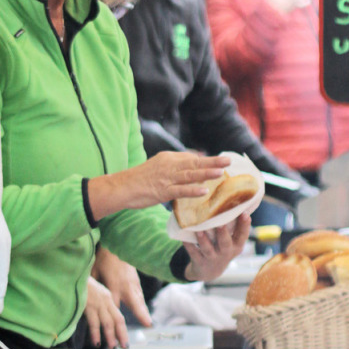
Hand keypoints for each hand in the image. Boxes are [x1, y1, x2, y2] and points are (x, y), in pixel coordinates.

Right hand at [84, 277, 128, 348]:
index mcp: (107, 297)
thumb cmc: (80, 283)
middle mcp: (106, 300)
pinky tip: (97, 342)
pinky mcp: (88, 305)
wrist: (73, 272)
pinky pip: (93, 322)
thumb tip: (97, 318)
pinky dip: (96, 333)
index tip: (123, 339)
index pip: (118, 316)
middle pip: (118, 320)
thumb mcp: (93, 292)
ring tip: (113, 348)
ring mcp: (97, 303)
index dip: (122, 329)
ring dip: (111, 337)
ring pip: (108, 323)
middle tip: (124, 346)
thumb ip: (97, 304)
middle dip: (122, 334)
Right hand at [88, 152, 229, 220]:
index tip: (220, 161)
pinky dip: (192, 190)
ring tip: (220, 173)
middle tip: (228, 161)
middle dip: (212, 162)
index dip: (205, 160)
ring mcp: (165, 178)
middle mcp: (168, 165)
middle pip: (194, 162)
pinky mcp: (161, 191)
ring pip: (189, 174)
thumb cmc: (139, 180)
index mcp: (168, 158)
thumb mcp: (157, 168)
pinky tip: (204, 191)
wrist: (121, 187)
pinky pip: (180, 190)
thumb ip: (172, 168)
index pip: (190, 157)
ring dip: (206, 173)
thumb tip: (190, 170)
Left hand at [92, 247, 150, 327]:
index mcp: (113, 284)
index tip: (112, 327)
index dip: (113, 315)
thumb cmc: (103, 258)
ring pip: (139, 300)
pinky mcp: (136, 281)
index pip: (114, 303)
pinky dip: (142, 304)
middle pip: (134, 303)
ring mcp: (132, 283)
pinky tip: (144, 312)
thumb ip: (92, 285)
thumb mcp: (94, 271)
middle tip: (147, 325)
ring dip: (143, 312)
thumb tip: (82, 294)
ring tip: (148, 324)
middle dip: (140, 315)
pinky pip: (140, 295)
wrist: (118, 244)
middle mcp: (125, 285)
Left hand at [182, 212, 250, 282]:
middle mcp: (225, 253)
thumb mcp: (232, 242)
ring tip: (199, 230)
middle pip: (225, 243)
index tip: (244, 214)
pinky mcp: (199, 261)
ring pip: (207, 249)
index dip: (244, 226)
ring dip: (203, 240)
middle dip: (223, 233)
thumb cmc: (222, 249)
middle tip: (221, 223)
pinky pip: (193, 252)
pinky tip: (184, 237)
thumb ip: (234, 227)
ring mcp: (212, 258)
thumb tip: (237, 202)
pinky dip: (188, 245)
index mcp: (236, 246)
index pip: (242, 236)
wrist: (209, 272)